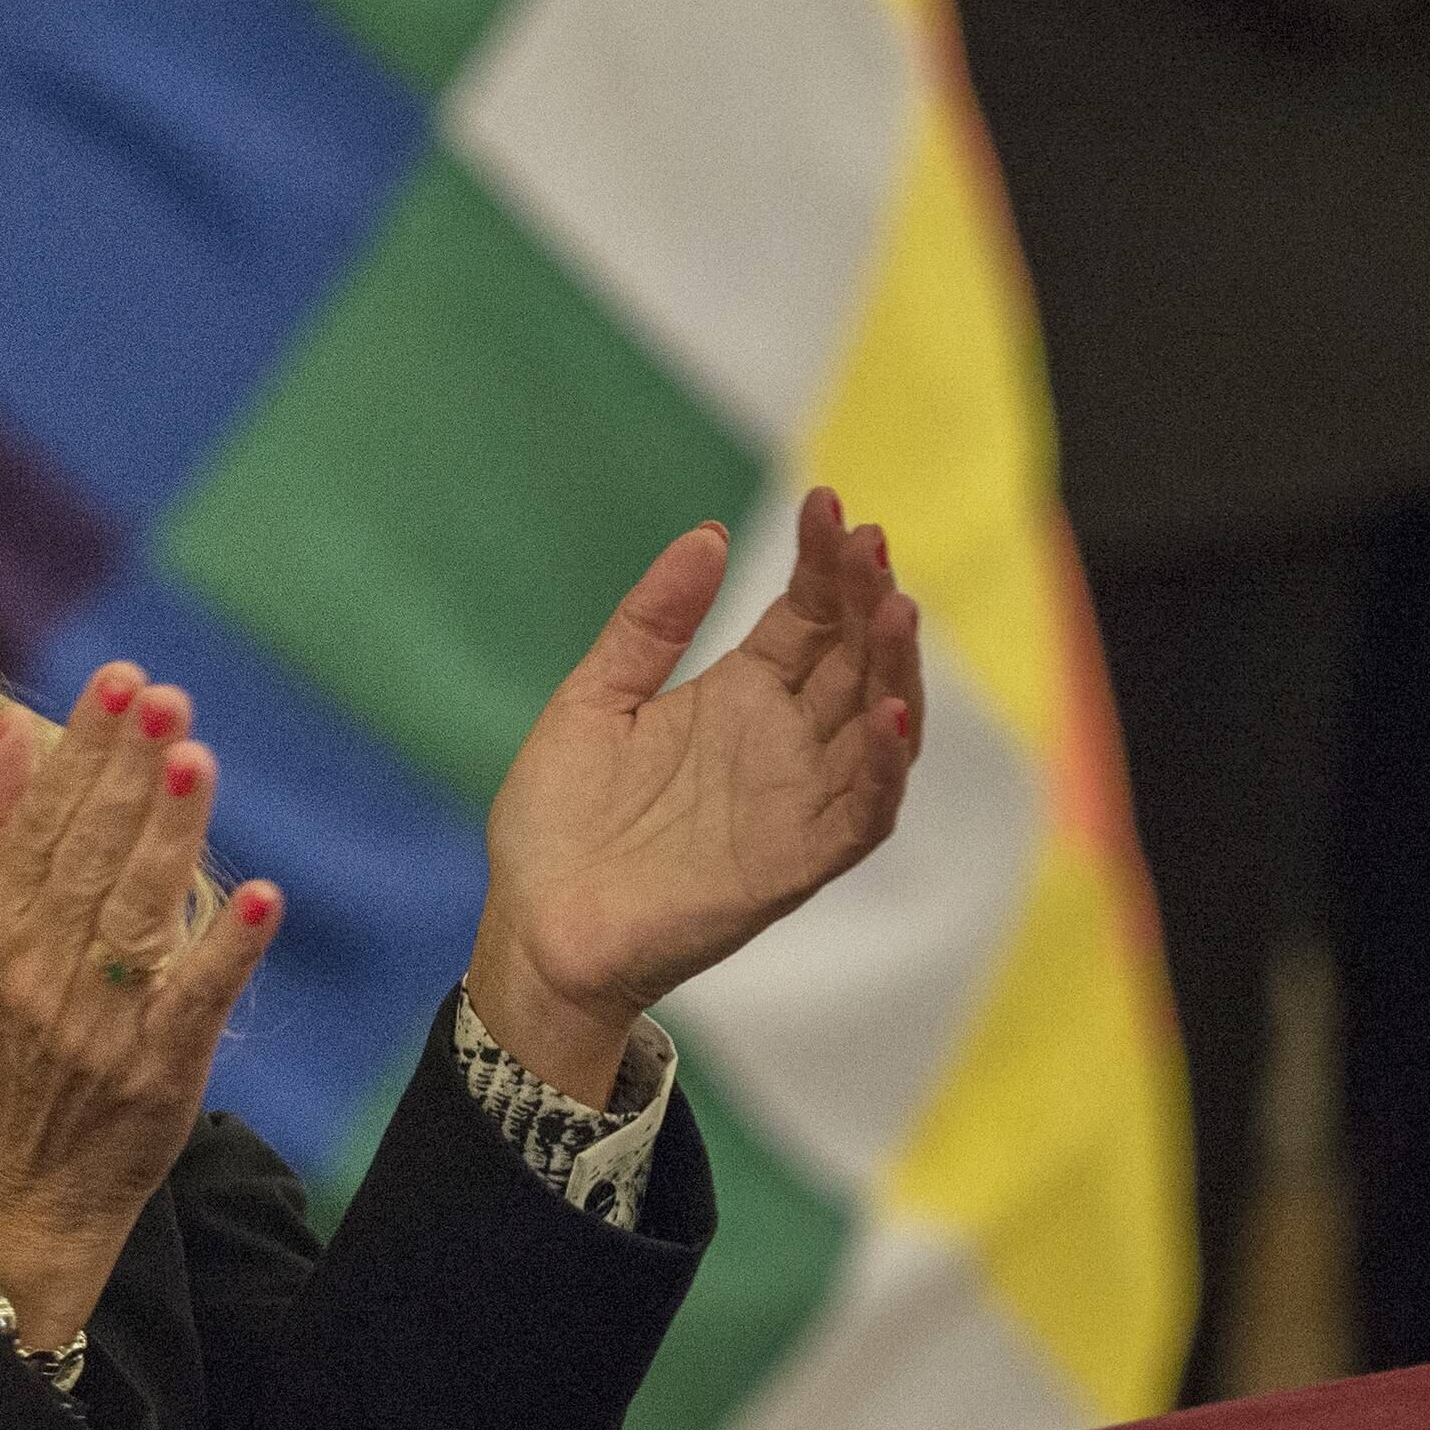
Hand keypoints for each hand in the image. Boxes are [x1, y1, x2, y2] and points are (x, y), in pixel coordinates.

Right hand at [0, 668, 279, 1349]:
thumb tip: (12, 724)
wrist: (24, 1185)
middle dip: (127, 770)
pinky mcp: (159, 1065)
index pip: (41, 820)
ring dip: (169, 834)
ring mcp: (101, 1020)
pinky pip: (195, 998)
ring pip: (138, 911)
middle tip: (165, 697)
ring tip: (196, 760)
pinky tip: (258, 898)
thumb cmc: (5, 1043)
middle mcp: (39, 968)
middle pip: (88, 854)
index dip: (82, 748)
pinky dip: (226, 949)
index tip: (119, 683)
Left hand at [471, 490, 925, 1100]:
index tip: (827, 503)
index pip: (808, 617)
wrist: (534, 926)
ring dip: (893, 671)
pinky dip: (880, 769)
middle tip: (868, 541)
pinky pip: (859, 815)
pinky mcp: (792, 863)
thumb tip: (709, 535)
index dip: (826, 564)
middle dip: (867, 599)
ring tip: (895, 610)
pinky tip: (884, 717)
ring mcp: (793, 802)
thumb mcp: (596, 696)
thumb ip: (651, 621)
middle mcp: (781, 743)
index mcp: (739, 696)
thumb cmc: (560, 819)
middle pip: (851, 659)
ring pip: (874, 729)